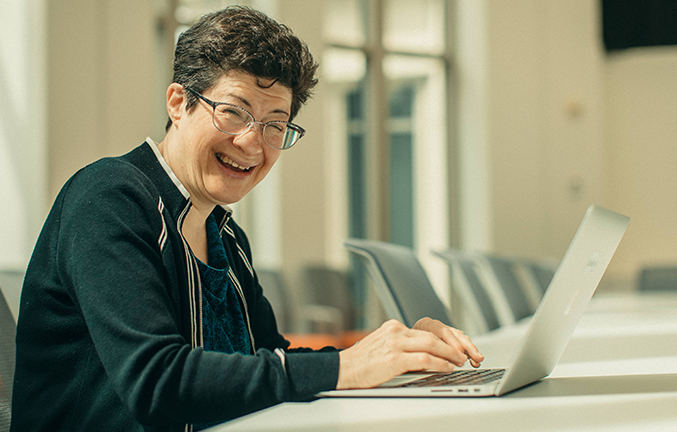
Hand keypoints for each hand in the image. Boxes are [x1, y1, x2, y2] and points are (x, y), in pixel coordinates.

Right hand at [336, 319, 482, 389]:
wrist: (342, 369)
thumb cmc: (361, 363)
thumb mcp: (382, 346)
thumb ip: (401, 345)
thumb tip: (424, 355)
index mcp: (393, 327)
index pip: (424, 331)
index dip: (442, 340)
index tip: (452, 347)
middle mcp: (395, 331)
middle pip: (431, 335)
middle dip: (450, 346)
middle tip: (461, 355)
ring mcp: (395, 344)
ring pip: (431, 344)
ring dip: (449, 354)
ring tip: (457, 362)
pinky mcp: (394, 358)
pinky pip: (425, 359)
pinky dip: (440, 363)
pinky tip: (446, 368)